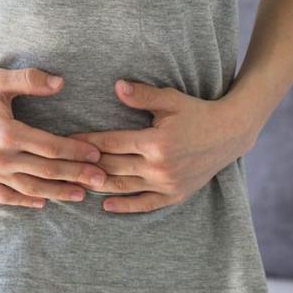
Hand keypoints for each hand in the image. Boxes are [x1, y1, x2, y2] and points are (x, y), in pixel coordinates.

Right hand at [0, 68, 109, 208]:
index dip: (76, 152)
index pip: (51, 146)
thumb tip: (60, 82)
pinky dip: (26, 200)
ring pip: (30, 187)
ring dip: (57, 192)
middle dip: (76, 175)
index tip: (96, 154)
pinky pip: (6, 196)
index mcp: (7, 132)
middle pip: (46, 170)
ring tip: (80, 195)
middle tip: (102, 180)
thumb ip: (30, 80)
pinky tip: (43, 201)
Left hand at [67, 79, 255, 213]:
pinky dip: (125, 206)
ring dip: (100, 186)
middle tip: (63, 163)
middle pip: (114, 167)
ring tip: (76, 183)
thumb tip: (116, 86)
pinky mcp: (175, 195)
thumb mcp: (171, 99)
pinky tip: (106, 205)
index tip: (67, 141)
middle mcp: (160, 167)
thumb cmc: (197, 112)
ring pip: (125, 187)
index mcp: (156, 142)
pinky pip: (146, 204)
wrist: (229, 134)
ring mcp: (168, 184)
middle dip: (87, 165)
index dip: (87, 142)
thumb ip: (142, 96)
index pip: (112, 143)